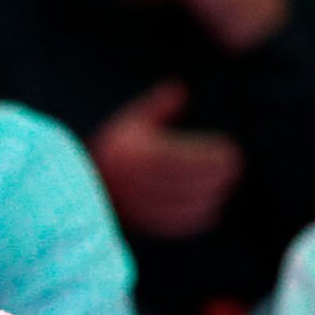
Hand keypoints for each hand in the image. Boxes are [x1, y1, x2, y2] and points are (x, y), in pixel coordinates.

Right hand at [90, 83, 243, 239]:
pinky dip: (197, 217)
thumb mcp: (129, 119)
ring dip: (211, 196)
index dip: (210, 157)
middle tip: (236, 167)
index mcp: (136, 155)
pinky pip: (175, 225)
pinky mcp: (141, 223)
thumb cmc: (112, 145)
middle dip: (217, 176)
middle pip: (188, 183)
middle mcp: (136, 183)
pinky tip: (211, 206)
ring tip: (225, 184)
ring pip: (185, 206)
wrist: (79, 182)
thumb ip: (157, 104)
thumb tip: (181, 89)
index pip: (182, 158)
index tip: (231, 150)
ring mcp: (138, 206)